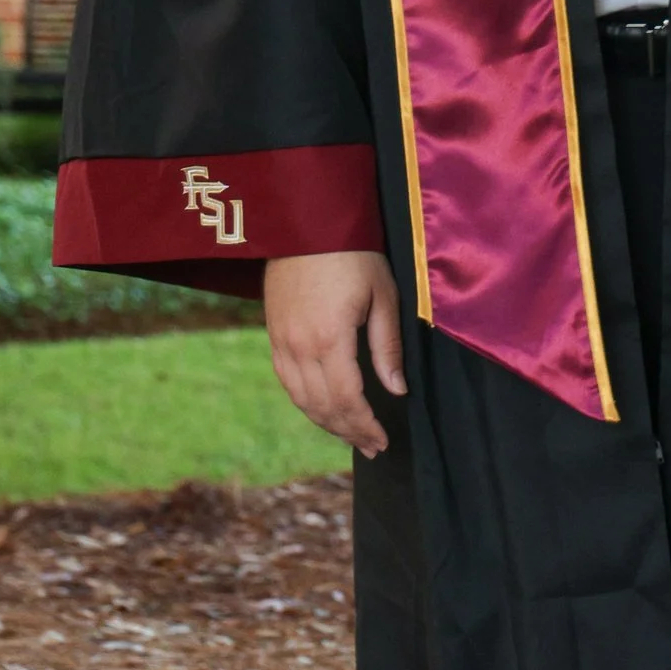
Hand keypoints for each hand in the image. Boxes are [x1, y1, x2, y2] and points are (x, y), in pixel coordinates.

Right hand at [263, 250, 406, 454]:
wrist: (306, 222)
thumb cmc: (353, 254)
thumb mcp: (383, 295)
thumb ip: (387, 346)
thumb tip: (397, 389)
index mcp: (330, 339)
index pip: (348, 400)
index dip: (365, 425)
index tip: (383, 441)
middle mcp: (299, 346)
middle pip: (322, 406)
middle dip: (349, 431)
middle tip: (372, 447)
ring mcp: (281, 341)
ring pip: (301, 398)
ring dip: (326, 422)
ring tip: (351, 435)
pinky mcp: (273, 332)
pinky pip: (287, 380)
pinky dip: (305, 402)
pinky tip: (322, 408)